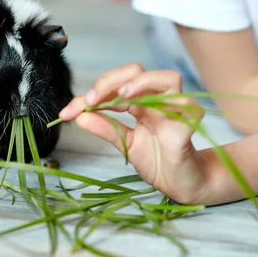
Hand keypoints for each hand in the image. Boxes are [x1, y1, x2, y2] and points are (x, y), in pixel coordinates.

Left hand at [59, 63, 207, 204]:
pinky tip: (154, 113)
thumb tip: (78, 116)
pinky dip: (174, 104)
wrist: (181, 184)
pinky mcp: (189, 127)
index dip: (91, 94)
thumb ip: (104, 128)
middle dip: (111, 81)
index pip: (115, 85)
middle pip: (137, 72)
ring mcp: (175, 111)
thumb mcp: (124, 143)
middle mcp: (157, 101)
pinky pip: (188, 107)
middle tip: (91, 99)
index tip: (68, 111)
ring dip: (143, 83)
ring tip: (123, 96)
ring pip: (169, 78)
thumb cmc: (157, 161)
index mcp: (141, 103)